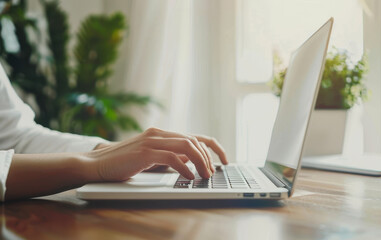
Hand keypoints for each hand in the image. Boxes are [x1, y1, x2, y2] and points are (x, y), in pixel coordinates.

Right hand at [85, 127, 227, 181]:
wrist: (97, 164)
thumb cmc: (124, 163)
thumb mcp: (151, 158)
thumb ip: (170, 156)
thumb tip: (192, 162)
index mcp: (162, 134)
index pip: (195, 136)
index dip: (213, 147)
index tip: (224, 159)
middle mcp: (159, 134)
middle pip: (193, 140)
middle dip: (208, 157)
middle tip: (212, 172)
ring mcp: (151, 141)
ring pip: (186, 146)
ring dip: (200, 161)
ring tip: (205, 175)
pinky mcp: (144, 152)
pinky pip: (171, 157)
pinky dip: (184, 167)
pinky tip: (189, 177)